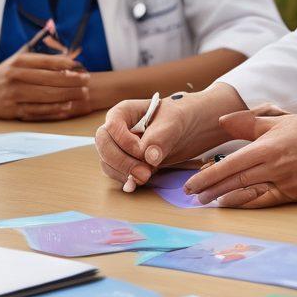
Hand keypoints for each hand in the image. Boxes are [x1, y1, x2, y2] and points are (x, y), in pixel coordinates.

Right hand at [0, 51, 90, 120]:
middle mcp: (16, 77)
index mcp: (19, 62)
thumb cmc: (4, 73)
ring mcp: (14, 95)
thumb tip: (66, 52)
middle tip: (87, 82)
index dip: (68, 65)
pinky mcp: (13, 111)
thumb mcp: (18, 58)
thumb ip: (41, 55)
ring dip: (68, 96)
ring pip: (46, 97)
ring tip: (82, 93)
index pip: (48, 62)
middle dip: (72, 81)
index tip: (82, 67)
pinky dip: (54, 110)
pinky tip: (68, 107)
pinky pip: (38, 111)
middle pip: (50, 80)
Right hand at [95, 85, 242, 189]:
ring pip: (108, 161)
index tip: (140, 150)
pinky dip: (124, 179)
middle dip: (119, 160)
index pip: (111, 125)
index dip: (122, 140)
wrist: (192, 127)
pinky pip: (116, 172)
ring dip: (122, 172)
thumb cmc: (182, 116)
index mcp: (125, 112)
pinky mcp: (128, 162)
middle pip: (104, 144)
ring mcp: (121, 146)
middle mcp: (119, 129)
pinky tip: (136, 184)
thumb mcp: (174, 122)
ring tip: (145, 177)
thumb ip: (160, 138)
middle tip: (142, 172)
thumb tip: (148, 158)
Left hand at [182, 110, 296, 208]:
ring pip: (248, 194)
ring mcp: (284, 183)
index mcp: (268, 146)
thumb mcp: (279, 120)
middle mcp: (274, 166)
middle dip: (211, 189)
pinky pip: (264, 202)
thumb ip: (249, 123)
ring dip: (225, 198)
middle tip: (192, 195)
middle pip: (235, 181)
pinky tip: (232, 204)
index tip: (192, 182)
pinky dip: (246, 204)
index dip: (209, 175)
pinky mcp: (293, 195)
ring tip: (208, 201)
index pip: (231, 163)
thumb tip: (222, 122)